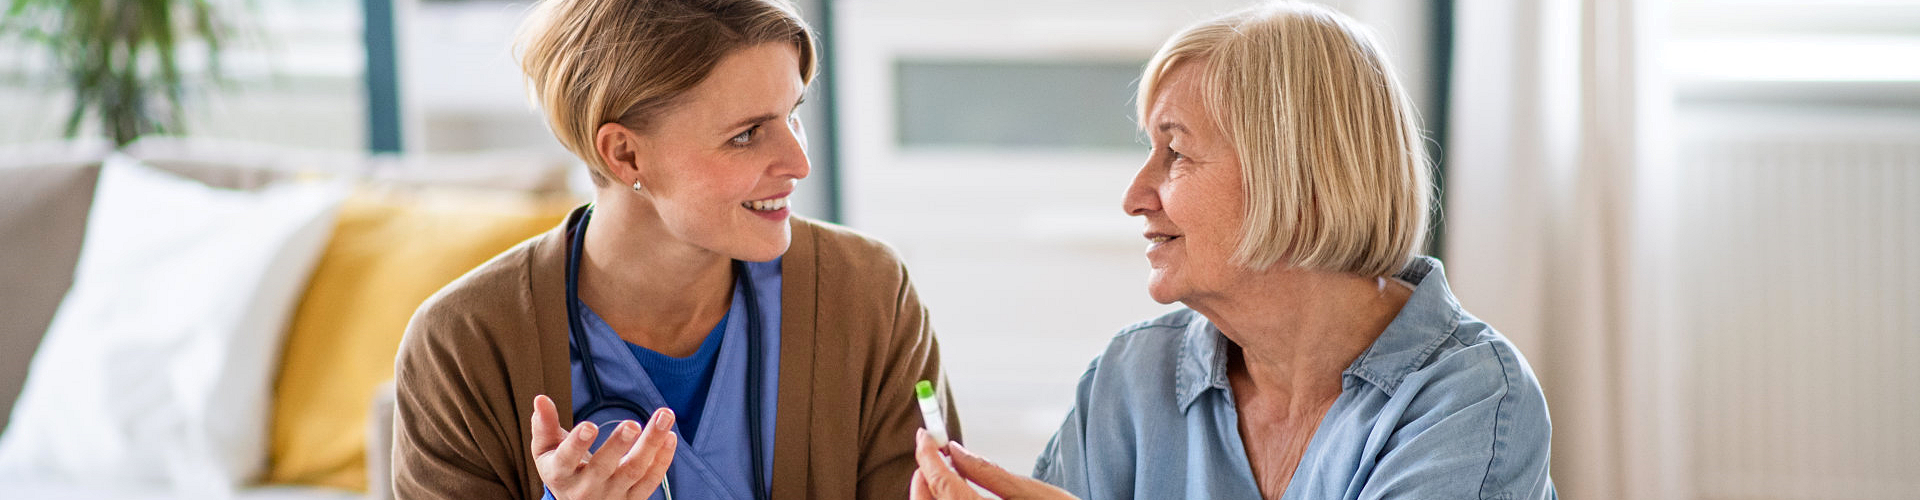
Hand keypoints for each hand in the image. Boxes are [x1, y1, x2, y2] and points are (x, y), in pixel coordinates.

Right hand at [529, 395, 676, 499]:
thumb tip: (540, 399)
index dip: (577, 444)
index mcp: (561, 474)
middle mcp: (586, 489)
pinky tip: (669, 435)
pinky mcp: (633, 499)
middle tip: (632, 424)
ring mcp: (612, 496)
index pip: (566, 460)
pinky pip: (651, 480)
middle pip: (604, 467)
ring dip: (651, 443)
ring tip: (664, 416)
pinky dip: (663, 458)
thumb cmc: (563, 470)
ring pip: (634, 471)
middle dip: (618, 444)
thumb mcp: (547, 451)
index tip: (589, 425)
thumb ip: (544, 426)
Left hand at [910, 429, 1078, 499]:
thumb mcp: (1035, 495)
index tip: (924, 434)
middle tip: (931, 453)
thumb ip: (990, 473)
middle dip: (923, 476)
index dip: (928, 456)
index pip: (943, 485)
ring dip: (930, 494)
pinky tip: (956, 494)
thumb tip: (955, 450)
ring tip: (945, 473)